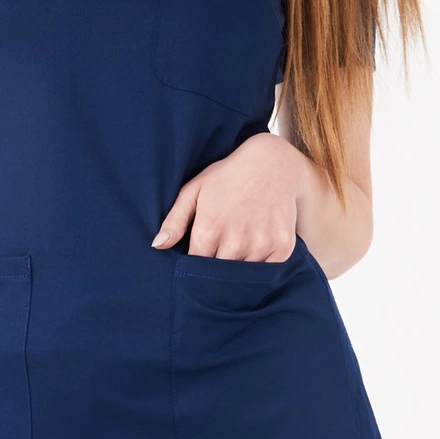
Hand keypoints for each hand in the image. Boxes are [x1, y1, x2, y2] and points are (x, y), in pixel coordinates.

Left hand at [151, 131, 312, 260]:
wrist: (273, 163)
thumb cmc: (227, 177)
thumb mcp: (194, 191)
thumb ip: (174, 221)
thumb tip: (157, 246)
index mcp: (209, 229)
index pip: (196, 267)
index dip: (195, 267)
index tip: (199, 258)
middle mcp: (235, 240)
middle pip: (219, 275)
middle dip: (216, 270)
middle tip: (219, 253)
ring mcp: (261, 244)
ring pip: (243, 275)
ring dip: (239, 268)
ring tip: (239, 245)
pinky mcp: (282, 247)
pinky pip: (267, 271)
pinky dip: (261, 265)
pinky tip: (258, 244)